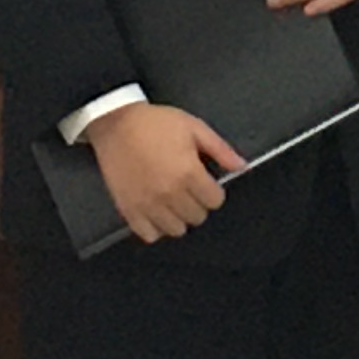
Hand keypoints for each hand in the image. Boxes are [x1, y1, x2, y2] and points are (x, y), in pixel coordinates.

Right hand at [82, 102, 244, 243]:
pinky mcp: (129, 210)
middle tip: (188, 188)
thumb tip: (243, 166)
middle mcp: (170, 194)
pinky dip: (156, 228)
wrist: (116, 123)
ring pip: (176, 230)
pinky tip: (156, 212)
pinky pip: (149, 235)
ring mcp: (148, 205)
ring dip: (179, 217)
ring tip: (173, 200)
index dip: (213, 190)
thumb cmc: (156, 123)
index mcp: (189, 173)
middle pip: (197, 217)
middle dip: (198, 203)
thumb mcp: (194, 127)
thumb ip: (220, 150)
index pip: (215, 201)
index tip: (205, 182)